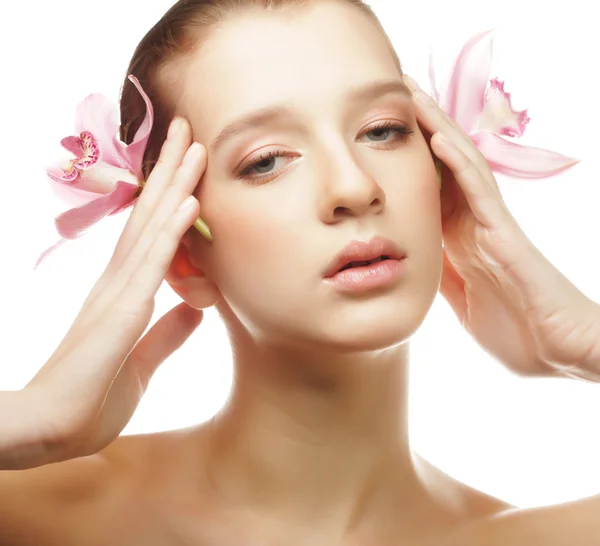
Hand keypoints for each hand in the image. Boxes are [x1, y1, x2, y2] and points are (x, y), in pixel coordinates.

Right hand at [1, 118, 206, 469]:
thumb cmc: (91, 399)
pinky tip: (189, 200)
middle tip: (189, 130)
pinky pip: (152, 261)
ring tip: (193, 144)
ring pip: (152, 226)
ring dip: (175, 183)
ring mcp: (117, 290)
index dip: (170, 197)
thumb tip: (197, 307)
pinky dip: (173, 228)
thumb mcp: (144, 362)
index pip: (152, 234)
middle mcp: (118, 280)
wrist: (53, 430)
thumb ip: (169, 334)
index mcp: (124, 292)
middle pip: (150, 215)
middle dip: (171, 172)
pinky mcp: (120, 308)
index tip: (188, 165)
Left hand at [404, 75, 599, 380]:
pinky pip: (479, 190)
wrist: (557, 351)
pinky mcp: (504, 233)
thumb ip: (441, 275)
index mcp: (458, 240)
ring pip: (462, 166)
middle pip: (444, 166)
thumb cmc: (515, 329)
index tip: (379, 134)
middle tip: (392, 95)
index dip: (407, 159)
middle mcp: (473, 223)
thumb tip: (413, 261)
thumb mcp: (460, 300)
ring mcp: (490, 224)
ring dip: (437, 129)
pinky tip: (438, 136)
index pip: (429, 189)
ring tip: (412, 96)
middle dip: (420, 130)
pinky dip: (458, 162)